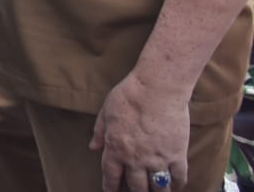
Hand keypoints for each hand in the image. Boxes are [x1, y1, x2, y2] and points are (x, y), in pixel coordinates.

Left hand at [90, 71, 189, 191]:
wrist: (157, 89)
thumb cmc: (128, 96)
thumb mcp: (106, 112)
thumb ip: (99, 132)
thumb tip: (93, 147)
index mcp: (116, 148)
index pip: (111, 175)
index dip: (110, 186)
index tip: (110, 190)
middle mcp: (136, 159)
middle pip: (136, 186)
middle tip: (135, 191)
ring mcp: (158, 159)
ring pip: (158, 187)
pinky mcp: (177, 154)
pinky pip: (179, 177)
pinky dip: (178, 183)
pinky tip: (175, 184)